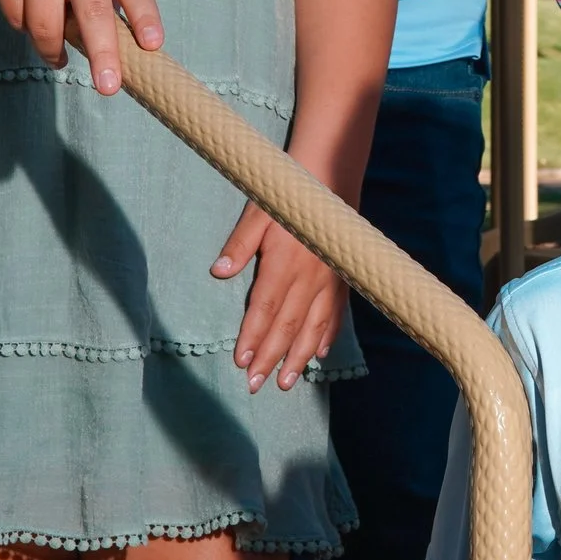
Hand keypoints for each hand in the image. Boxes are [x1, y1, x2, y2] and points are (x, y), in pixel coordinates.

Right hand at [0, 0, 162, 92]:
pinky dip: (26, 27)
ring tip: (60, 58)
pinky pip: (18, 18)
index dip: (145, 17)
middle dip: (103, 54)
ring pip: (47, 27)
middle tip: (110, 87)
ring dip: (53, 50)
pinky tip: (31, 18)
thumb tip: (116, 42)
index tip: (152, 45)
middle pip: (94, 13)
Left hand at [212, 206, 343, 391]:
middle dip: (271, 357)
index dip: (253, 337)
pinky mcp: (342, 276)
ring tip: (286, 382)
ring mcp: (330, 278)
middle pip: (288, 325)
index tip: (241, 363)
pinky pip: (336, 313)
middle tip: (256, 386)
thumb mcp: (258, 211)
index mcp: (285, 261)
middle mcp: (310, 276)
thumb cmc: (287, 193)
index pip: (266, 308)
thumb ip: (240, 244)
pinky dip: (328, 336)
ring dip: (299, 357)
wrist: (332, 173)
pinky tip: (320, 355)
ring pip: (314, 326)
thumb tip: (218, 272)